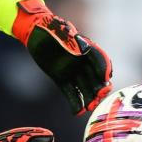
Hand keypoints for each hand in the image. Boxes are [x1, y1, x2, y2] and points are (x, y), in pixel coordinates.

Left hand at [12, 0, 112, 114]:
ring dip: (88, 99)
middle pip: (94, 78)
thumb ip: (74, 41)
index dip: (104, 70)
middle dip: (98, 89)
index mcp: (87, 48)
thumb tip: (85, 50)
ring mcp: (72, 71)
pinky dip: (74, 103)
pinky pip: (70, 93)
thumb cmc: (52, 28)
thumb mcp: (64, 31)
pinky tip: (77, 112)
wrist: (35, 32)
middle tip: (98, 98)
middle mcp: (82, 62)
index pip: (100, 61)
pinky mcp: (61, 79)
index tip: (106, 80)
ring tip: (89, 107)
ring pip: (84, 88)